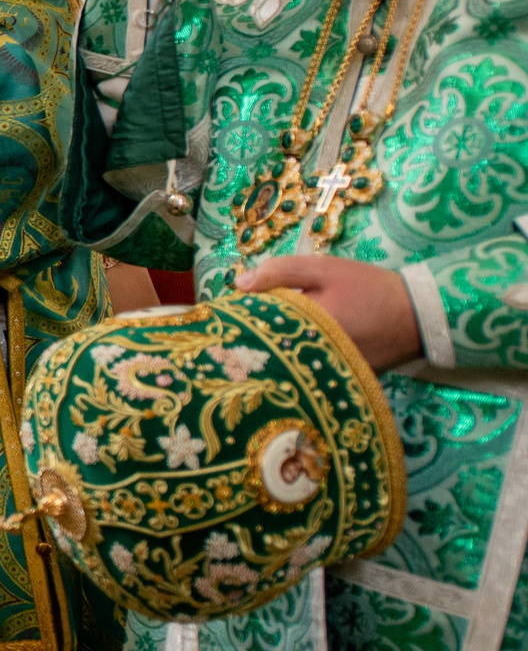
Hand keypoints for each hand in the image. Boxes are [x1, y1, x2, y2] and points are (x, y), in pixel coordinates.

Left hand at [236, 255, 420, 368]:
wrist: (419, 316)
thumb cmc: (369, 289)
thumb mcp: (326, 269)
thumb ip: (281, 272)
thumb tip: (239, 284)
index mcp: (305, 327)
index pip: (256, 327)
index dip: (241, 319)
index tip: (231, 312)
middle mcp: (313, 357)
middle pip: (267, 350)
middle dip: (254, 338)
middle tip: (243, 326)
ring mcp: (326, 373)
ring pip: (284, 363)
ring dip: (273, 350)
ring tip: (265, 336)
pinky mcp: (338, 381)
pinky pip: (306, 371)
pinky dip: (296, 360)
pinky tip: (292, 349)